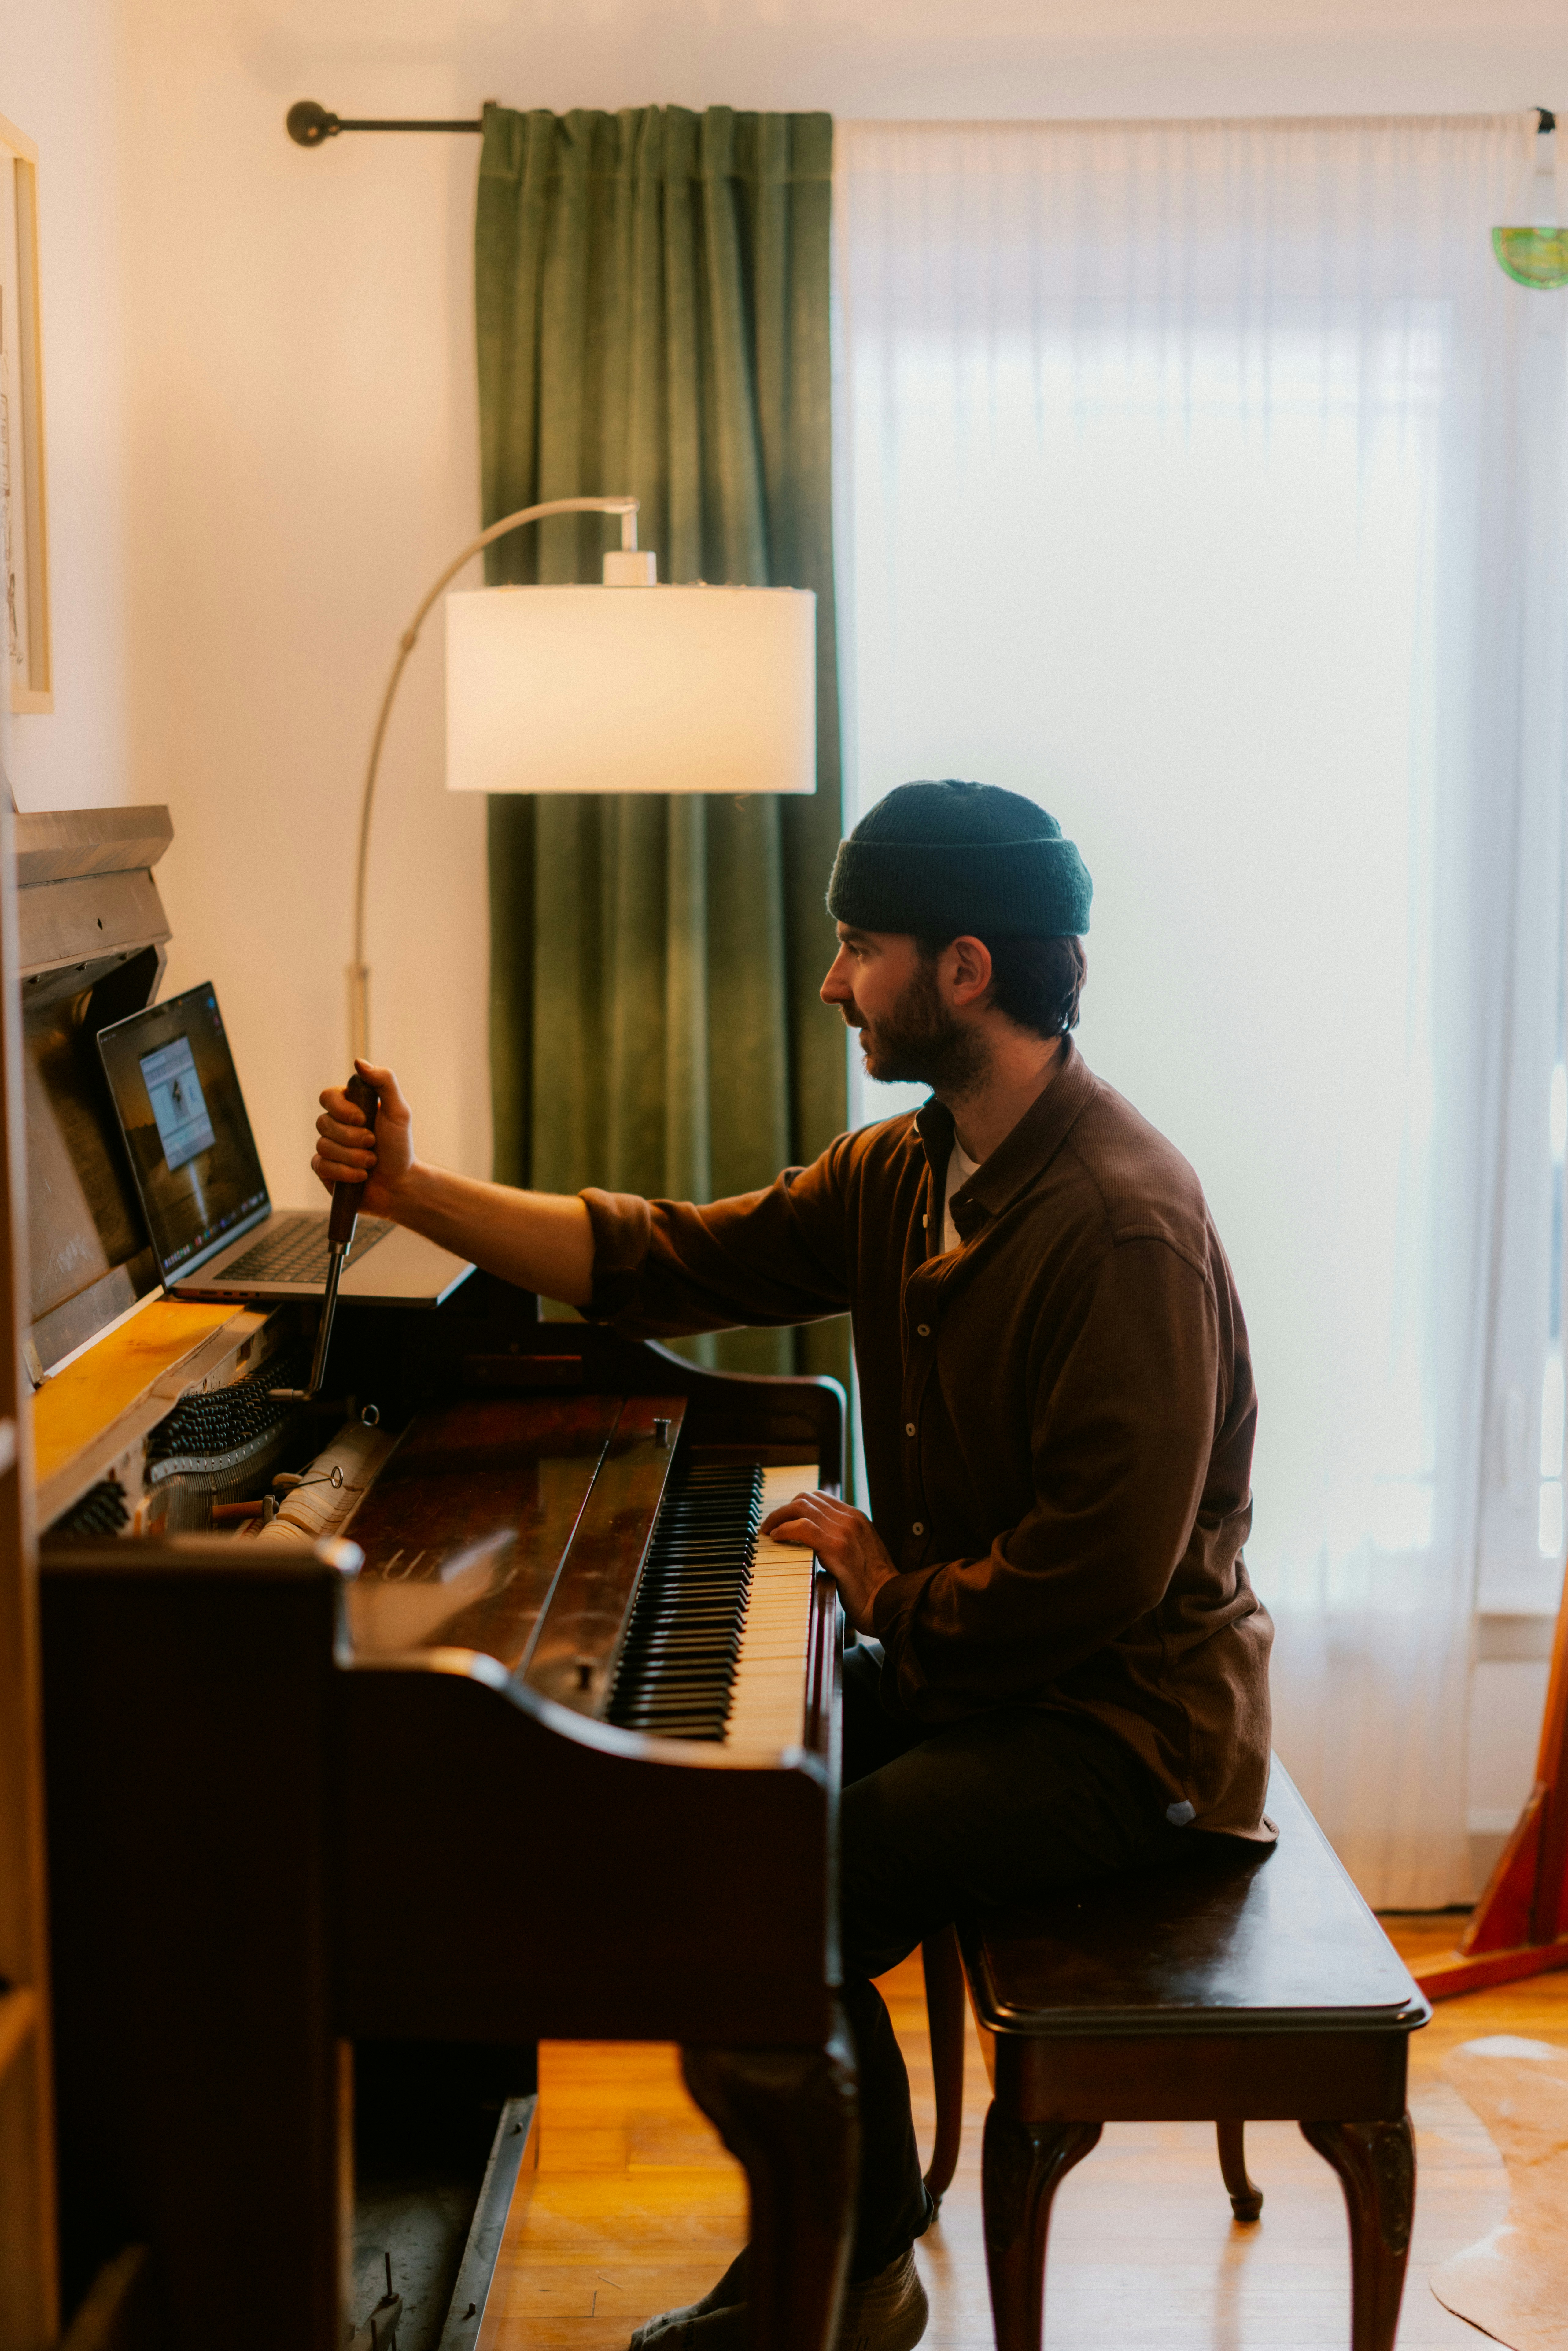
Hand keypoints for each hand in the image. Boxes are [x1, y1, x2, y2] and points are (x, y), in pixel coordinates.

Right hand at [312, 1059, 415, 1219]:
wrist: (401, 1185)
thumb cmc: (401, 1147)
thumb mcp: (399, 1112)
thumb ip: (384, 1082)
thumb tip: (358, 1061)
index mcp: (349, 1107)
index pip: (327, 1097)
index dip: (341, 1109)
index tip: (363, 1118)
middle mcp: (335, 1125)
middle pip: (323, 1123)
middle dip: (352, 1137)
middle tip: (373, 1143)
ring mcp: (327, 1148)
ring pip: (323, 1146)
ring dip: (353, 1157)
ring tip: (371, 1163)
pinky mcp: (324, 1170)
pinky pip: (321, 1165)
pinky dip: (344, 1172)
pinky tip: (361, 1177)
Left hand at [760, 1491, 897, 1634]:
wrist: (889, 1603)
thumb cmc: (873, 1587)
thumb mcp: (860, 1553)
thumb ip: (842, 1541)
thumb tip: (815, 1541)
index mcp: (856, 1519)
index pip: (820, 1498)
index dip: (796, 1506)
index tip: (783, 1519)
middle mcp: (850, 1519)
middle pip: (807, 1498)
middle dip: (784, 1509)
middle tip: (771, 1525)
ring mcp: (844, 1531)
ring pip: (802, 1507)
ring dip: (779, 1517)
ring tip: (769, 1531)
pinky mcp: (836, 1548)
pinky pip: (803, 1528)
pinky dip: (785, 1529)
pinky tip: (777, 1538)